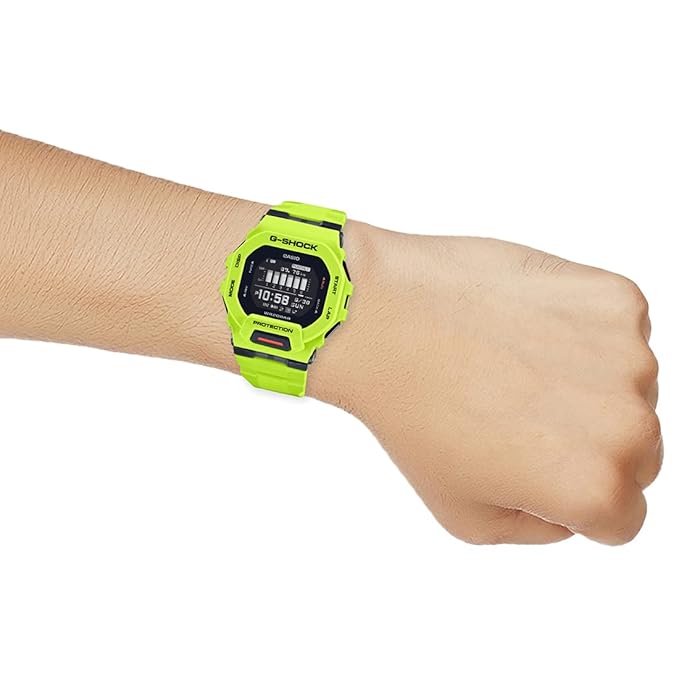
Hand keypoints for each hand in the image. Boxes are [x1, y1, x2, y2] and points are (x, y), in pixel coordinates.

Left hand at [312, 226, 661, 544]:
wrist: (382, 319)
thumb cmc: (412, 413)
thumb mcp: (465, 514)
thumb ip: (540, 528)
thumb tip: (574, 510)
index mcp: (593, 487)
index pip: (623, 515)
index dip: (573, 496)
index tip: (531, 464)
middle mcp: (627, 424)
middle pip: (637, 451)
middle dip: (587, 442)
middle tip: (516, 413)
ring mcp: (626, 353)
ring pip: (628, 388)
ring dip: (585, 383)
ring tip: (512, 366)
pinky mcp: (614, 298)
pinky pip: (618, 332)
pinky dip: (582, 333)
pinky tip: (523, 328)